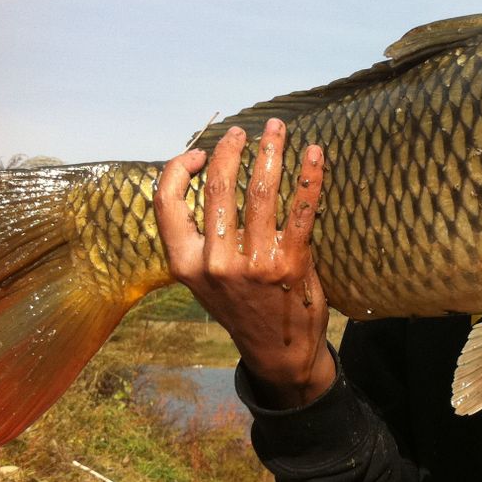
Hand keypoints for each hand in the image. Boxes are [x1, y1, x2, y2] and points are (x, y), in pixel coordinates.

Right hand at [153, 119, 334, 407]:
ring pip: (259, 191)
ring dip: (270, 152)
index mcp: (186, 264)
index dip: (177, 169)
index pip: (166, 203)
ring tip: (277, 129)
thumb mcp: (205, 280)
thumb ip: (203, 239)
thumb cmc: (242, 306)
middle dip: (230, 150)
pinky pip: (301, 210)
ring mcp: (254, 264)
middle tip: (243, 131)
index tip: (198, 152)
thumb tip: (212, 181)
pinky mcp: (291, 264)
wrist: (277, 352)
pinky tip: (316, 154)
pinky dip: (310, 176)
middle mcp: (216, 263)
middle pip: (217, 188)